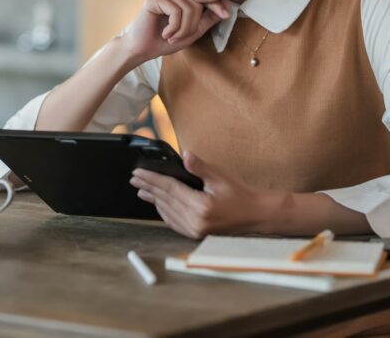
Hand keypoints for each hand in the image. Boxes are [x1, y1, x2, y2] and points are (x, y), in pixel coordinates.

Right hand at [121, 0, 229, 62]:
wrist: (142, 49)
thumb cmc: (164, 40)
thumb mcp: (191, 31)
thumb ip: (207, 19)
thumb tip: (228, 7)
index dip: (215, 4)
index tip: (226, 13)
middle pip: (197, 4)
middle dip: (191, 26)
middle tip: (178, 37)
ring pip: (188, 8)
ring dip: (182, 29)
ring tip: (171, 35)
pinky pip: (176, 11)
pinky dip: (174, 27)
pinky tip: (164, 32)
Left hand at [130, 151, 268, 238]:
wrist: (255, 216)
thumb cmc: (240, 195)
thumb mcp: (220, 177)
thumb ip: (200, 167)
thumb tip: (185, 155)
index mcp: (201, 206)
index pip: (169, 189)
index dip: (152, 179)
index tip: (138, 173)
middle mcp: (196, 221)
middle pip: (165, 200)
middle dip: (148, 188)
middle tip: (134, 179)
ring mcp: (195, 230)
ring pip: (167, 212)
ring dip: (153, 200)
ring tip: (141, 190)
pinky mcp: (196, 234)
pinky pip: (174, 222)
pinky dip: (163, 212)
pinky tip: (157, 204)